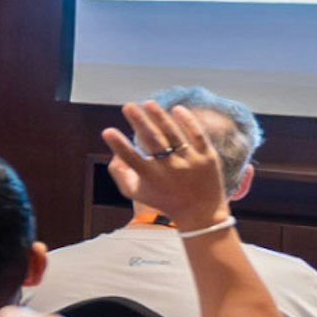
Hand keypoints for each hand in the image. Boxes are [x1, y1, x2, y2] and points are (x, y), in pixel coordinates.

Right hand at [101, 101, 233, 232]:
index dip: (119, 145)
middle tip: (128, 106)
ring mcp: (191, 162)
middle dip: (138, 122)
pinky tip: (177, 109)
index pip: (132, 159)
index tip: (108, 131)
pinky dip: (187, 121)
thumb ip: (120, 173)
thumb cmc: (163, 200)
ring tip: (148, 103)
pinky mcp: (208, 157)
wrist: (201, 213)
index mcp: (151, 179)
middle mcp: (170, 170)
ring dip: (159, 116)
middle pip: (152, 141)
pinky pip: (197, 135)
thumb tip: (114, 152)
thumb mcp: (136, 192)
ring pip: (173, 134)